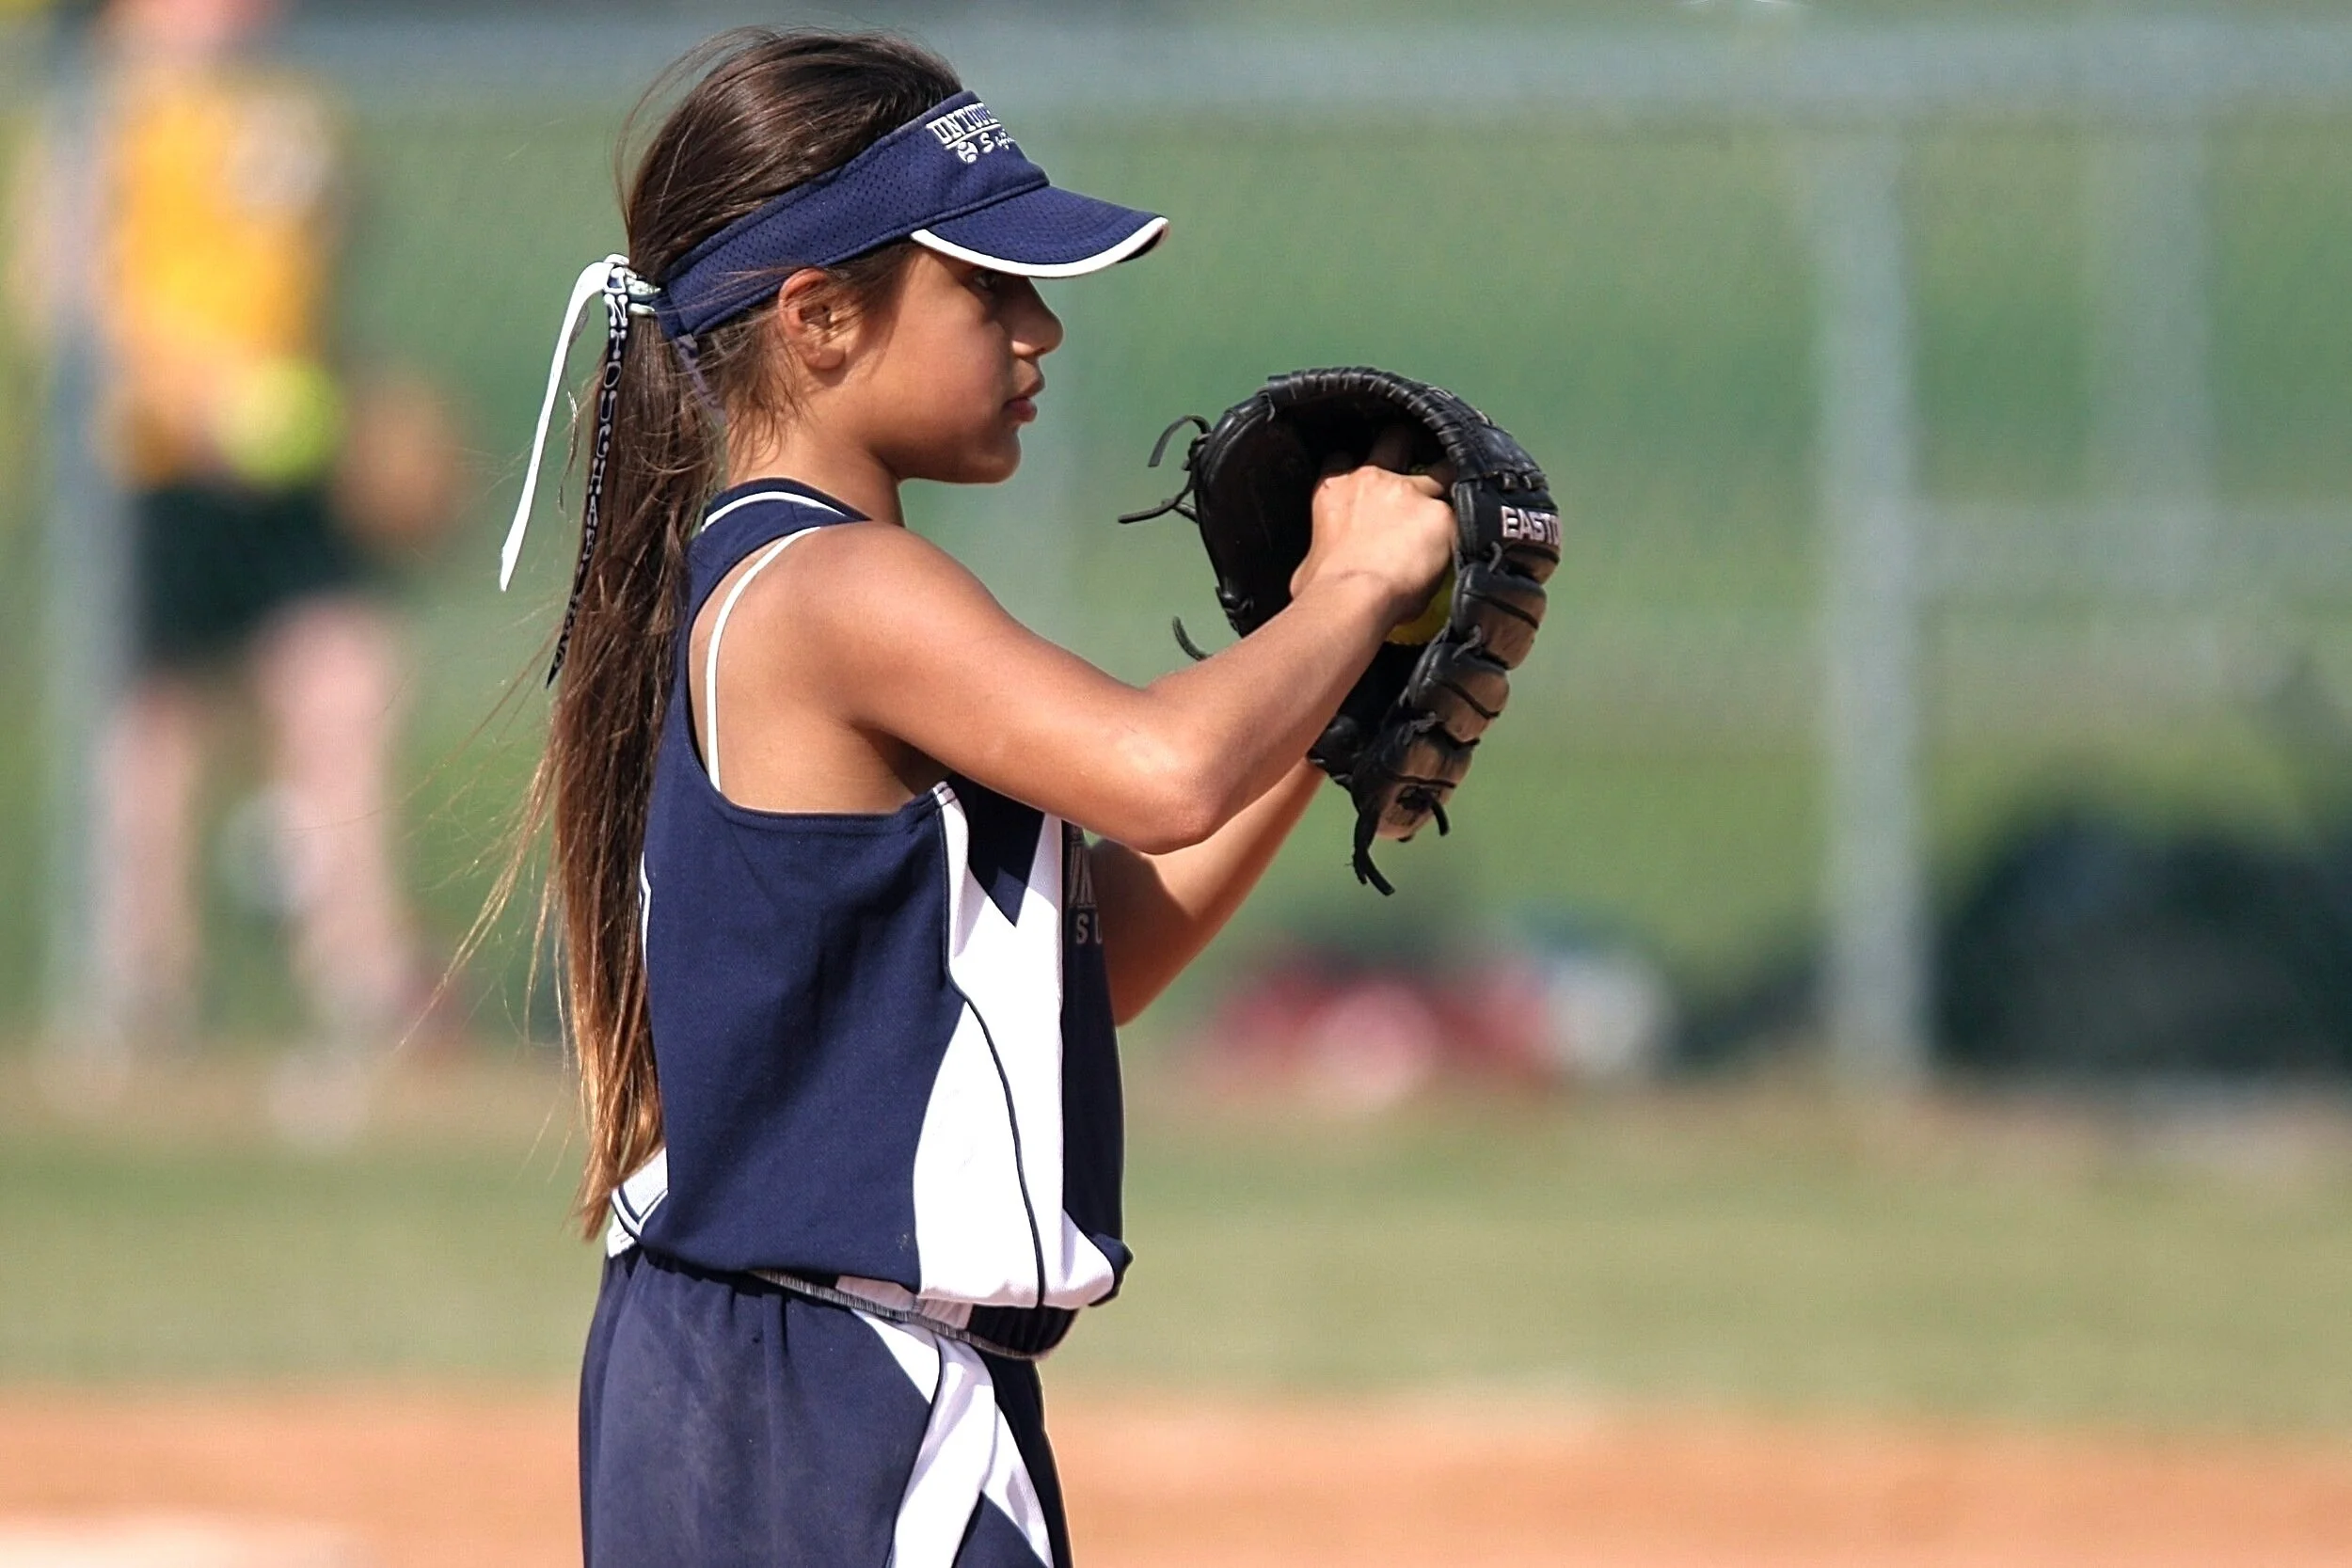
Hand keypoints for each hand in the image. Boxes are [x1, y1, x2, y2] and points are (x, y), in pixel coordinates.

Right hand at [1290, 424, 1455, 619]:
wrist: (1351, 597)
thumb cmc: (1321, 588)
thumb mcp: (1306, 563)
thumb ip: (1322, 551)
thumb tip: (1322, 567)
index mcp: (1334, 489)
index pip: (1342, 457)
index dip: (1356, 463)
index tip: (1367, 473)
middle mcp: (1371, 479)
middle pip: (1394, 439)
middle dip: (1407, 445)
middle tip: (1419, 460)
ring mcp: (1410, 492)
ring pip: (1442, 467)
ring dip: (1450, 478)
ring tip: (1461, 492)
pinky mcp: (1442, 515)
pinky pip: (1464, 512)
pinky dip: (1470, 522)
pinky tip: (1478, 532)